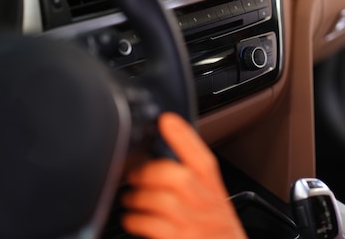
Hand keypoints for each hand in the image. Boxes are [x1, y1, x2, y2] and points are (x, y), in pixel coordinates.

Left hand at [121, 113, 246, 238]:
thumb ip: (193, 172)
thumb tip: (167, 145)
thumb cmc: (215, 224)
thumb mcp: (214, 194)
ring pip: (159, 200)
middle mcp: (204, 201)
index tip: (166, 120)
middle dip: (148, 172)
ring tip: (129, 198)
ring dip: (137, 197)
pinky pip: (150, 225)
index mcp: (212, 184)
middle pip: (175, 175)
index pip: (200, 154)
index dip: (182, 135)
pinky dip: (135, 220)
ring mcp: (191, 222)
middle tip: (134, 174)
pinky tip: (132, 218)